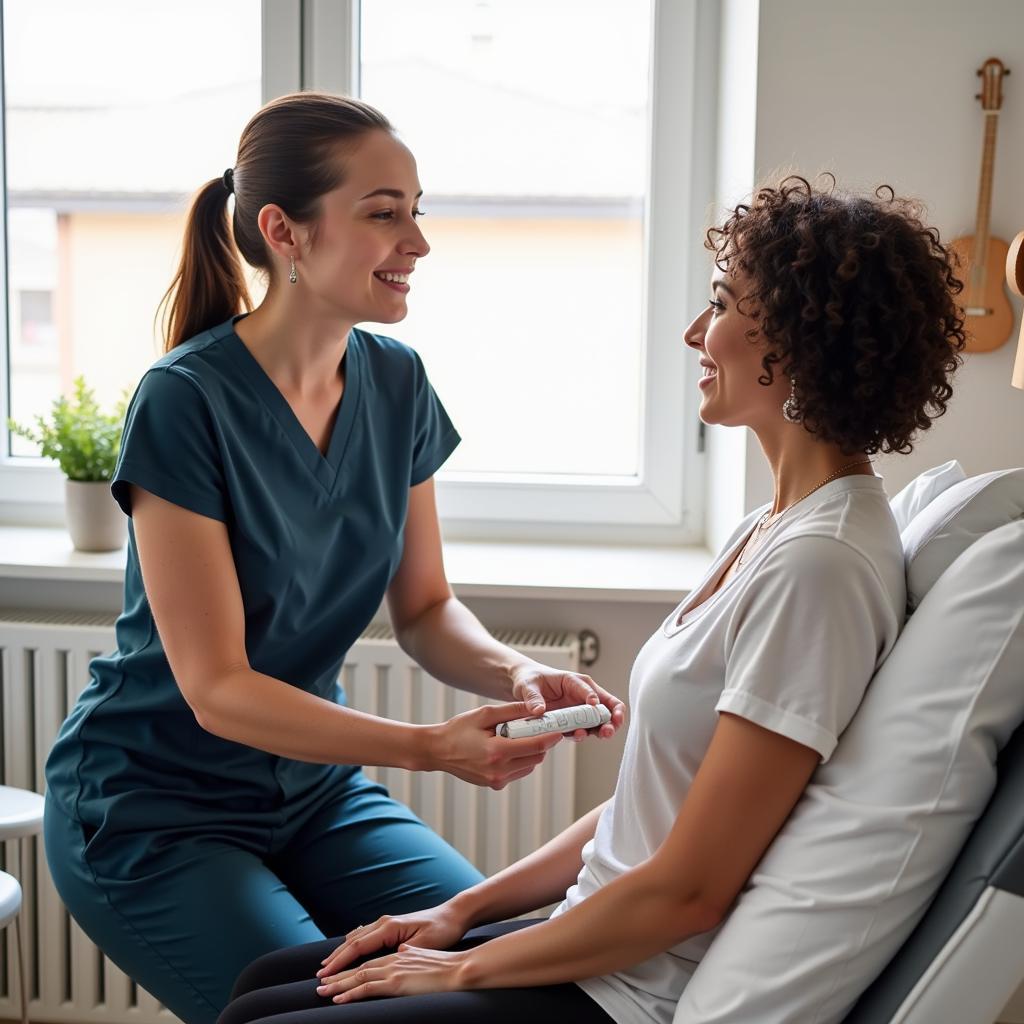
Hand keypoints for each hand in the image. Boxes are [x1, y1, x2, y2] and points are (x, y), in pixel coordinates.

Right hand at [316, 902, 469, 978]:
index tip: (326, 974)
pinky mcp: (391, 926)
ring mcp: (387, 922)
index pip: (358, 947)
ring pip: (357, 937)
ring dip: (342, 951)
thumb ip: (404, 951)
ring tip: (328, 965)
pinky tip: (347, 951)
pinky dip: (352, 945)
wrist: (454, 915)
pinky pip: (365, 935)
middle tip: (320, 975)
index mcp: (390, 927)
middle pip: (352, 942)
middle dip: (335, 958)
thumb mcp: (424, 944)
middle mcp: (385, 922)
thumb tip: (387, 959)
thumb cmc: (442, 931)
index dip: (340, 961)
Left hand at [316, 945, 471, 1003]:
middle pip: (358, 964)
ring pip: (358, 975)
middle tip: (320, 981)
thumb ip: (410, 954)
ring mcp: (393, 969)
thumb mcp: (425, 953)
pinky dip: (351, 993)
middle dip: (337, 973)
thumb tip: (402, 953)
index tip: (336, 970)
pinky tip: (339, 999)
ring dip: (338, 984)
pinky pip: (368, 986)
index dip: (351, 964)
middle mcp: (392, 957)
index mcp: (398, 953)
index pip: (368, 957)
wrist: (460, 968)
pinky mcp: (396, 981)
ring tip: (322, 991)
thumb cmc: (447, 963)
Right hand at [427, 701, 562, 788]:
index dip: (551, 736)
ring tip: (518, 736)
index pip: (535, 745)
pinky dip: (520, 759)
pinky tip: (508, 747)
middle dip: (542, 742)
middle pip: (536, 757)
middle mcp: (499, 770)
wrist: (437, 751)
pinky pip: (518, 771)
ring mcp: (497, 780)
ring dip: (531, 751)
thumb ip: (511, 711)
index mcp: (496, 751)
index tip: (559, 727)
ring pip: (530, 766)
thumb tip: (536, 708)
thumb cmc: (458, 730)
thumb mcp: (484, 714)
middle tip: (538, 727)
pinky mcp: (495, 784)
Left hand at [510, 661, 625, 740]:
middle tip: (609, 728)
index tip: (593, 706)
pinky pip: (584, 730)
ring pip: (599, 721)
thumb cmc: (530, 680)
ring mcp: (579, 710)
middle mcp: (581, 696)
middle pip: (605, 705)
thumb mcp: (527, 685)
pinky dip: (585, 735)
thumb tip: (538, 711)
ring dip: (603, 729)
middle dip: (612, 717)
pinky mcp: (573, 723)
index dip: (594, 698)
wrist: (524, 688)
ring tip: (603, 735)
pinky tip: (580, 736)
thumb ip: (533, 697)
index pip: (590, 689)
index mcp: (574, 682)